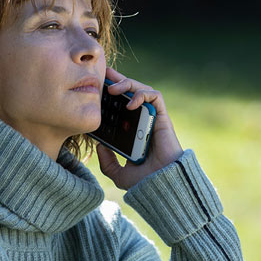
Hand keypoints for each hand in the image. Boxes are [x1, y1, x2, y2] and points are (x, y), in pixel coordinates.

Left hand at [95, 67, 183, 189]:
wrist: (162, 185)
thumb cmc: (145, 182)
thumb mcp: (119, 174)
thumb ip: (107, 162)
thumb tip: (99, 146)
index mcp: (133, 131)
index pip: (121, 105)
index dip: (111, 93)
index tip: (97, 87)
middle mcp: (143, 121)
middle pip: (131, 92)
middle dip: (118, 80)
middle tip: (103, 75)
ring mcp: (153, 118)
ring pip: (142, 90)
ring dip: (127, 84)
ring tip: (112, 89)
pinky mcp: (162, 117)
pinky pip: (155, 97)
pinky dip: (142, 95)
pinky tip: (130, 103)